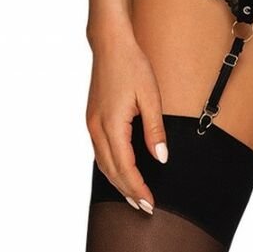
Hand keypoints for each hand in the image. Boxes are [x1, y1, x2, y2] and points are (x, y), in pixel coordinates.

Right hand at [85, 23, 170, 215]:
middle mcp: (97, 128)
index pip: (125, 167)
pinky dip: (110, 167)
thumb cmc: (132, 65)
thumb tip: (161, 158)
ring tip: (134, 195)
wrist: (110, 43)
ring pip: (102, 163)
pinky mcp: (92, 118)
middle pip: (111, 171)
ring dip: (117, 182)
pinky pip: (99, 152)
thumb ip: (155, 129)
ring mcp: (91, 123)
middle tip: (145, 208)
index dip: (138, 187)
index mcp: (112, 124)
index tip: (150, 203)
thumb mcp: (150, 95)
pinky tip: (120, 171)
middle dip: (127, 191)